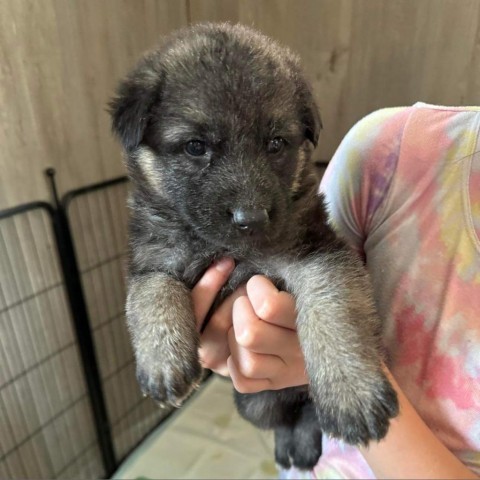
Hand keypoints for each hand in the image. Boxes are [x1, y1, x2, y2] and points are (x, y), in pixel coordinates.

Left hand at [192, 258, 307, 391]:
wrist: (347, 337)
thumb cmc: (320, 293)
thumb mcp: (313, 280)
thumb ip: (295, 271)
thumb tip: (266, 248)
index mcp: (313, 319)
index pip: (268, 306)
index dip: (255, 288)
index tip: (260, 282)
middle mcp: (302, 351)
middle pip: (250, 334)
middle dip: (239, 310)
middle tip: (246, 301)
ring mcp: (289, 372)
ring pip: (247, 362)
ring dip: (234, 339)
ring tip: (242, 323)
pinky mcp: (276, 384)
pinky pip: (244, 382)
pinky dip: (235, 365)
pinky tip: (241, 348)